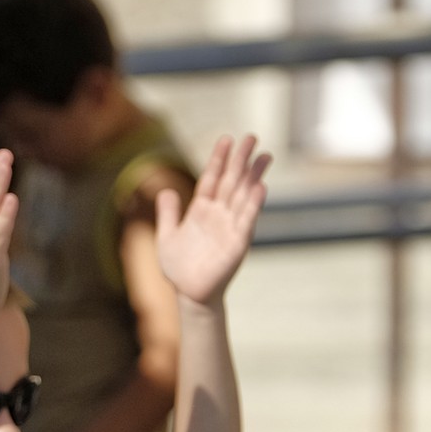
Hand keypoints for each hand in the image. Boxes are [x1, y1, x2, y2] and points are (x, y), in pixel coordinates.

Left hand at [156, 134, 269, 305]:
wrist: (189, 294)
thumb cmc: (179, 268)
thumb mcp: (166, 236)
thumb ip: (168, 214)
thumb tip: (166, 190)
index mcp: (201, 210)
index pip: (212, 178)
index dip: (219, 159)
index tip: (227, 139)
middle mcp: (218, 215)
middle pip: (231, 181)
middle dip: (241, 160)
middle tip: (252, 137)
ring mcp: (229, 227)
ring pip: (243, 196)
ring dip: (253, 177)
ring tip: (264, 156)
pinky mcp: (237, 244)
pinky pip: (246, 221)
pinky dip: (253, 205)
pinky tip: (260, 188)